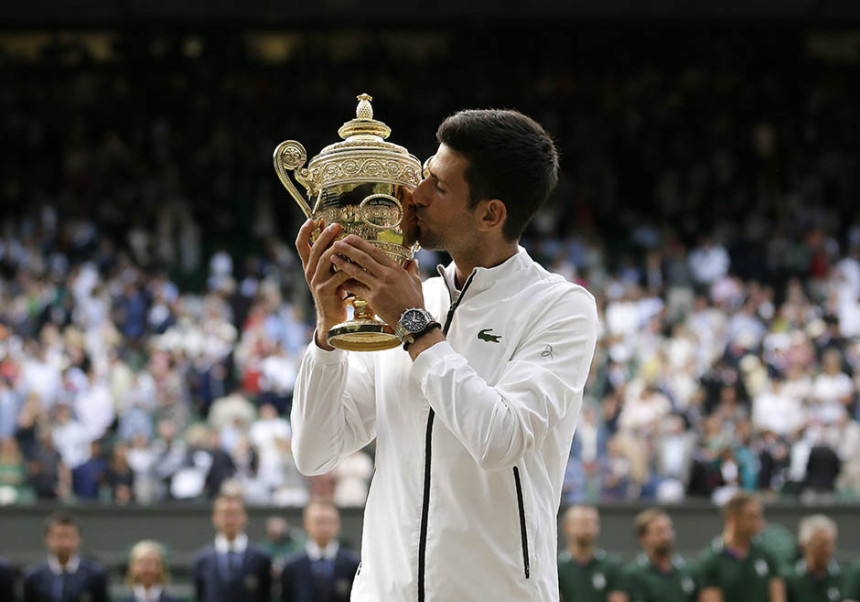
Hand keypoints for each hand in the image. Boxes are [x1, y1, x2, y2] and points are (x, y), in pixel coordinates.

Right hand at [295, 219, 352, 348]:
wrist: (332, 317)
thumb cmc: (335, 292)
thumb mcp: (330, 273)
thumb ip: (332, 258)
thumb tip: (340, 238)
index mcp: (309, 266)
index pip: (301, 245)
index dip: (304, 231)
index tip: (312, 219)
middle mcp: (309, 272)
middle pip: (314, 248)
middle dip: (325, 235)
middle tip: (336, 225)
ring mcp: (316, 282)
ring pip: (324, 259)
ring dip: (336, 248)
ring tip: (347, 240)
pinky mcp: (325, 291)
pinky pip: (338, 275)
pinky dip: (348, 267)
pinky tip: (357, 262)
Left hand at [329, 234, 424, 327]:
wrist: (412, 320)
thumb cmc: (415, 302)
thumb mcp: (416, 282)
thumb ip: (413, 270)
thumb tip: (414, 261)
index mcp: (396, 268)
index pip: (376, 251)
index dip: (361, 243)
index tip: (351, 237)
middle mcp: (387, 275)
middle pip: (364, 258)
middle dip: (348, 249)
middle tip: (337, 243)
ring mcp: (380, 286)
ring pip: (357, 271)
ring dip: (343, 263)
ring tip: (332, 257)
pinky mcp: (374, 299)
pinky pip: (357, 288)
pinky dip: (347, 284)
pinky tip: (338, 280)